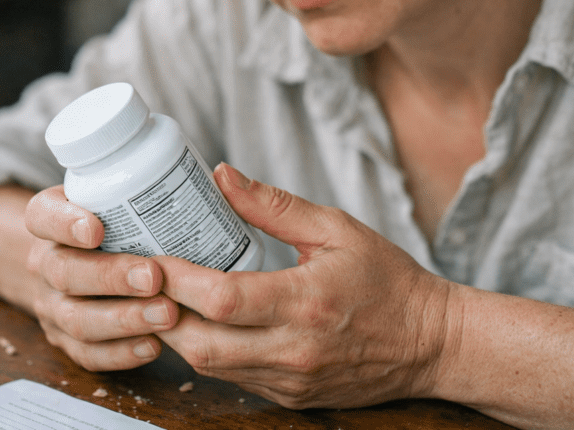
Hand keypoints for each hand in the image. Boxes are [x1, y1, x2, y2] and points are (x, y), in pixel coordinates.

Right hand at [24, 186, 179, 369]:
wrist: (79, 265)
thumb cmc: (115, 224)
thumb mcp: (119, 195)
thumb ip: (158, 188)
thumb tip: (223, 177)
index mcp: (53, 219)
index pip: (43, 215)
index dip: (65, 223)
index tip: (97, 229)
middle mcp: (47, 262)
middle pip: (64, 271)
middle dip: (110, 276)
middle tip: (153, 277)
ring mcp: (54, 305)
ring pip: (77, 318)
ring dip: (124, 319)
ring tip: (167, 315)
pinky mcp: (68, 341)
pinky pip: (88, 355)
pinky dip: (121, 353)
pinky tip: (154, 345)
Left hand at [154, 164, 454, 408]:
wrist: (430, 343)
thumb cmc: (388, 280)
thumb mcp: (337, 229)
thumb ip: (274, 206)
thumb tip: (222, 177)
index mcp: (306, 301)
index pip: (222, 298)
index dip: (176, 280)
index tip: (149, 257)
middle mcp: (294, 350)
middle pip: (202, 344)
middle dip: (162, 313)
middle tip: (143, 282)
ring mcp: (290, 380)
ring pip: (210, 368)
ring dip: (179, 335)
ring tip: (164, 300)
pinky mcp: (290, 397)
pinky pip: (233, 380)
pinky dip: (210, 353)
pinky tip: (202, 325)